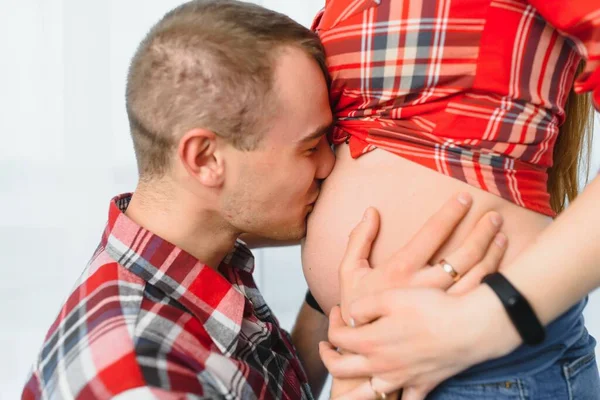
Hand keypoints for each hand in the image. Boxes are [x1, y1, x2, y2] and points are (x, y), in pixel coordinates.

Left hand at [320, 285, 520, 398]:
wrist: (469, 327)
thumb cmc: (431, 307)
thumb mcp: (390, 296)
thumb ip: (363, 307)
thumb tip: (351, 317)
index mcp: (370, 341)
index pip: (337, 337)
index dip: (332, 323)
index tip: (336, 311)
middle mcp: (380, 365)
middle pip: (341, 369)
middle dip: (328, 357)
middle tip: (327, 346)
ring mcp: (401, 379)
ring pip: (366, 395)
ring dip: (350, 392)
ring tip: (343, 386)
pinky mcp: (422, 385)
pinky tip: (389, 396)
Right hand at [337, 192, 506, 324]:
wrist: (363, 352)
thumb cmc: (356, 309)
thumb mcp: (349, 272)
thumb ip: (359, 239)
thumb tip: (371, 211)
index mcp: (399, 271)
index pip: (431, 234)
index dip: (450, 213)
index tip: (464, 198)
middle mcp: (422, 288)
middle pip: (461, 256)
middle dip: (481, 232)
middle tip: (494, 216)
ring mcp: (438, 307)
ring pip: (475, 276)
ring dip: (491, 253)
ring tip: (501, 234)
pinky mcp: (447, 322)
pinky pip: (476, 297)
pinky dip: (491, 278)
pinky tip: (497, 263)